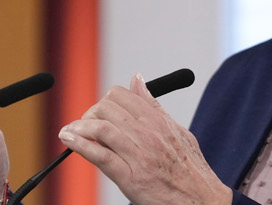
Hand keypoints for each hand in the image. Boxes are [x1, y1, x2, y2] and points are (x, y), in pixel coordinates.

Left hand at [58, 74, 231, 204]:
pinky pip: (100, 156)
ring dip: (78, 127)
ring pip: (100, 128)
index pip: (121, 95)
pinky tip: (69, 140)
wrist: (202, 200)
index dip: (105, 101)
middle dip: (89, 114)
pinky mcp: (130, 177)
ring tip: (70, 131)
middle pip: (106, 109)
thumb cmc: (190, 169)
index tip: (100, 112)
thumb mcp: (177, 130)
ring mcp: (138, 155)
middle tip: (85, 125)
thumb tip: (137, 80)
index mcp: (159, 121)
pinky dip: (79, 145)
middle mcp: (148, 134)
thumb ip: (154, 106)